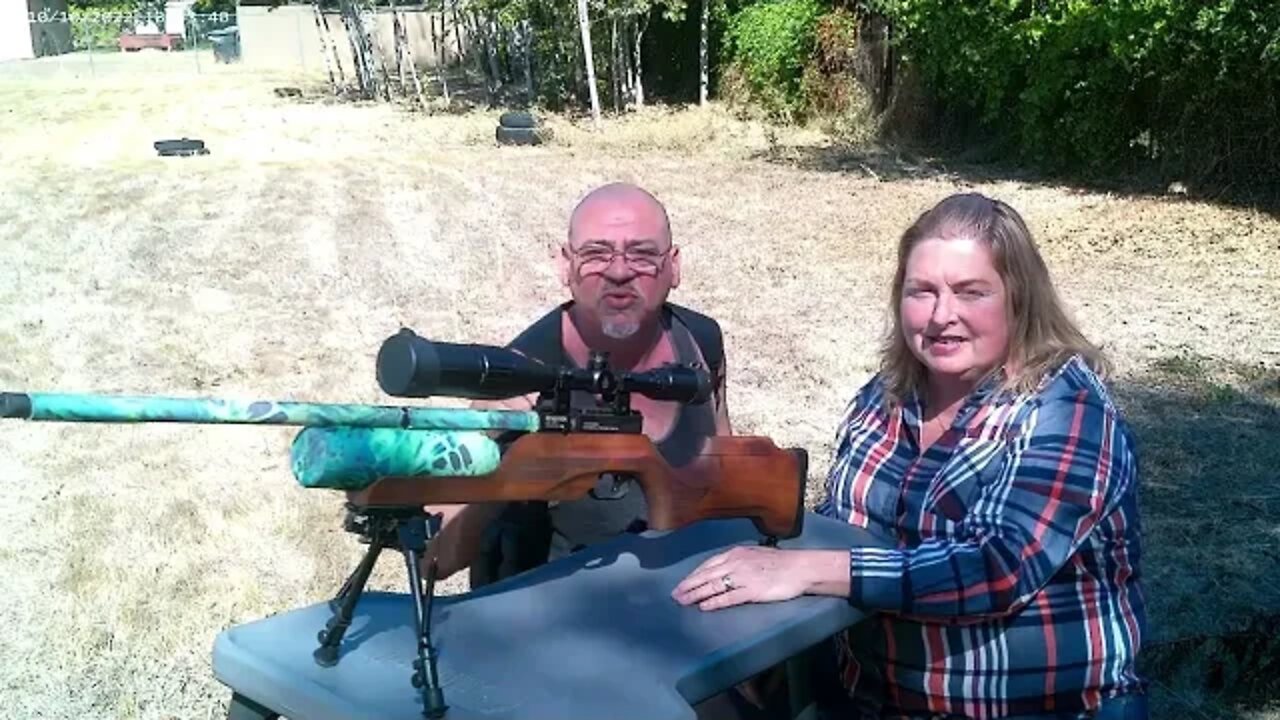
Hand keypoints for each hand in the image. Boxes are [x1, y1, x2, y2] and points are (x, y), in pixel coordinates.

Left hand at [670, 545, 813, 610]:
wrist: (801, 567)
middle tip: (675, 595)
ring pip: (713, 586)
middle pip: (706, 575)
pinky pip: (729, 597)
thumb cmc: (781, 562)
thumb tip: (724, 569)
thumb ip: (738, 561)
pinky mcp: (752, 590)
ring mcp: (743, 576)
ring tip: (684, 602)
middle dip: (688, 585)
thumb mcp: (755, 555)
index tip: (682, 583)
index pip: (708, 565)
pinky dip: (715, 602)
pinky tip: (704, 607)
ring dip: (696, 594)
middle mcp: (736, 562)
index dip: (693, 575)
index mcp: (736, 553)